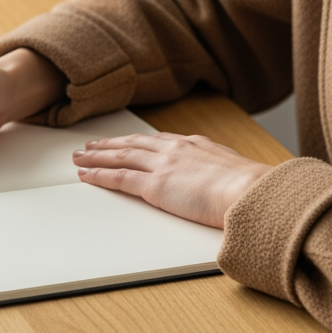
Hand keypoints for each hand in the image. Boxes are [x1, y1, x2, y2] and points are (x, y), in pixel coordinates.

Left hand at [73, 132, 270, 227]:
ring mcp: (162, 165)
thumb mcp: (235, 171)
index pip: (157, 141)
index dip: (136, 142)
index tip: (125, 142)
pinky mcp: (154, 186)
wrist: (250, 191)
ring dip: (97, 156)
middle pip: (133, 144)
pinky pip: (119, 178)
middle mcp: (174, 149)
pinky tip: (86, 175)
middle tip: (91, 145)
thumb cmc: (251, 188)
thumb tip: (224, 182)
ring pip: (120, 157)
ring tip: (80, 157)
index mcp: (194, 144)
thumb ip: (220, 173)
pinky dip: (99, 175)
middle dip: (110, 145)